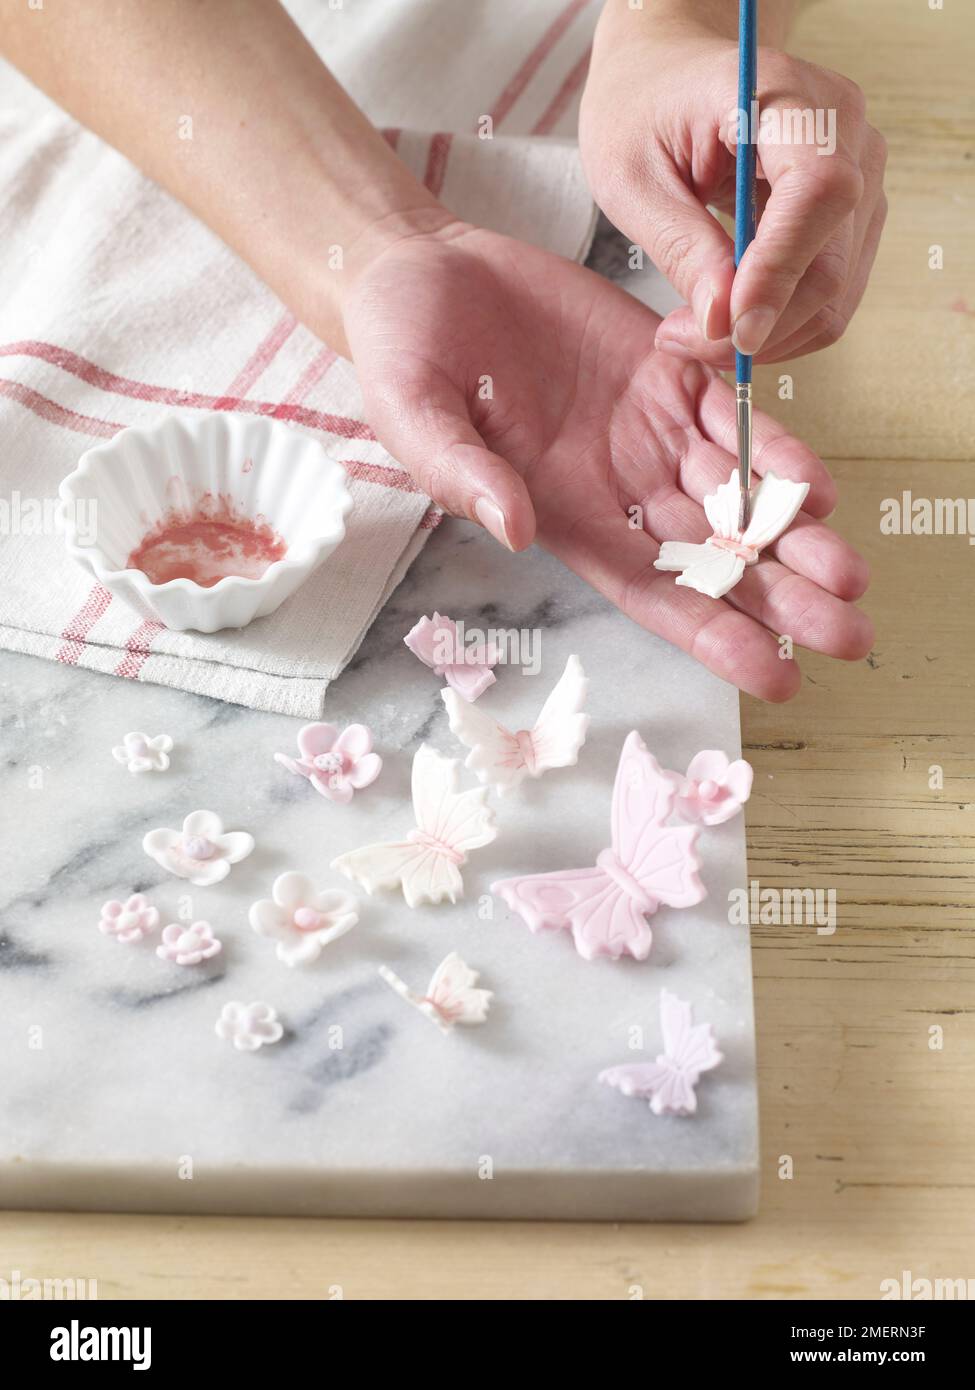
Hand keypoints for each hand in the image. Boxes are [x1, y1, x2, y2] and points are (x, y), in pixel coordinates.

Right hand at [342, 221, 871, 699]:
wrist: (423, 272)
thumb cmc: (402, 355)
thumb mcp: (412, 417)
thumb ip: (459, 473)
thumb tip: (513, 528)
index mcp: (565, 516)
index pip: (652, 591)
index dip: (712, 635)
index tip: (772, 676)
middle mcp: (619, 486)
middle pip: (714, 557)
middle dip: (780, 599)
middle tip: (846, 635)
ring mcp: (648, 429)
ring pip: (737, 496)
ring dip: (794, 536)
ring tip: (848, 576)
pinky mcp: (666, 369)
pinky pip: (732, 415)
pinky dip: (773, 448)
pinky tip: (812, 483)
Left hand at [579, 8, 887, 365]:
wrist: (669, 69)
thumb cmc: (641, 108)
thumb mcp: (630, 176)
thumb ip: (680, 245)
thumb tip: (723, 322)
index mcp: (781, 96)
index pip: (817, 190)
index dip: (780, 270)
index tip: (730, 329)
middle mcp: (841, 128)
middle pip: (831, 259)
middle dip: (760, 325)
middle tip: (682, 341)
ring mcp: (858, 169)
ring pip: (837, 289)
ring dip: (769, 335)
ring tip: (693, 334)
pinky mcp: (851, 209)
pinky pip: (831, 289)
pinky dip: (781, 322)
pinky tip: (724, 319)